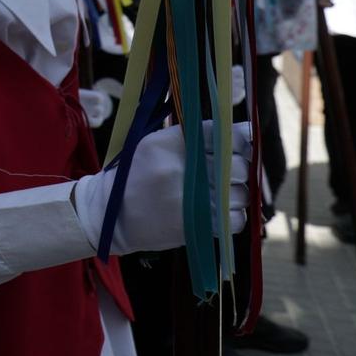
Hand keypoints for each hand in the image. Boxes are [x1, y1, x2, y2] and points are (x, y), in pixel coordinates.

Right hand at [73, 120, 251, 255]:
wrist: (111, 215)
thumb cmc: (137, 176)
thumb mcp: (155, 145)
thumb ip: (193, 136)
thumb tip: (244, 130)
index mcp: (170, 143)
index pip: (222, 134)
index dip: (239, 140)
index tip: (240, 147)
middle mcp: (182, 168)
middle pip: (236, 166)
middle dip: (237, 171)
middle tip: (225, 176)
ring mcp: (191, 199)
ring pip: (240, 194)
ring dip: (235, 196)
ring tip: (216, 197)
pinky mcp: (196, 225)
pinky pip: (236, 220)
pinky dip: (233, 217)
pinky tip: (218, 213)